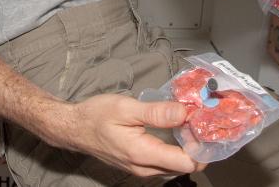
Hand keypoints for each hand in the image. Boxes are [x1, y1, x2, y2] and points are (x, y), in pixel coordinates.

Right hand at [50, 94, 204, 177]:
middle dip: (198, 147)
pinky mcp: (139, 166)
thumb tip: (185, 112)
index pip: (187, 163)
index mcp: (143, 154)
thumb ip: (157, 112)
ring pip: (176, 166)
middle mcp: (145, 168)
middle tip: (201, 121)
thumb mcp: (126, 108)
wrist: (74, 128)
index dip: (201, 146)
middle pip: (185, 166)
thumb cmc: (96, 116)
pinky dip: (176, 150)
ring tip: (192, 124)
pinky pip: (165, 163)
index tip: (205, 125)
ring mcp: (142, 169)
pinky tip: (177, 132)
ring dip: (188, 149)